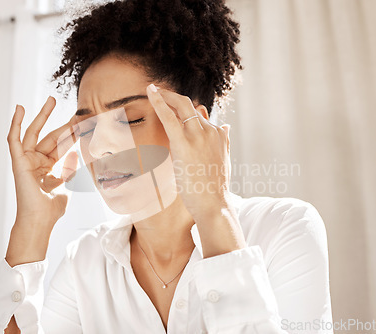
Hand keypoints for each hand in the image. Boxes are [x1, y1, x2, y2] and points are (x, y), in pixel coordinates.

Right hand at [7, 96, 79, 228]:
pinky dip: (15, 124)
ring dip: (42, 116)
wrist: (41, 220)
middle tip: (74, 111)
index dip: (73, 135)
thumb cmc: (52, 208)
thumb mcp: (67, 184)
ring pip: (34, 133)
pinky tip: (20, 108)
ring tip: (51, 100)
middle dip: (62, 123)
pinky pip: (14, 139)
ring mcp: (26, 160)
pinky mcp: (17, 161)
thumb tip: (75, 153)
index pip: (61, 145)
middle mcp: (36, 161)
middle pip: (50, 137)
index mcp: (48, 167)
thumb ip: (70, 168)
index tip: (84, 124)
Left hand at [145, 84, 231, 221]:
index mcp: (218, 134)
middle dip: (173, 96)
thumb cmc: (215, 188)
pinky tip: (151, 92)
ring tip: (151, 90)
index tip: (172, 105)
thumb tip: (225, 126)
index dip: (184, 110)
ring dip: (164, 95)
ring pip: (181, 106)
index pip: (199, 116)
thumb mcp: (223, 160)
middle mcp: (210, 131)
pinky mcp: (184, 143)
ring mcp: (198, 135)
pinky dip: (159, 102)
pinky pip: (169, 117)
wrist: (215, 204)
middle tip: (159, 91)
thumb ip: (223, 141)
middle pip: (190, 106)